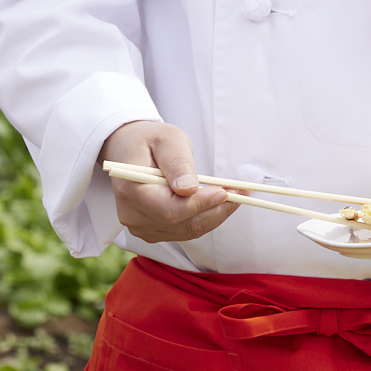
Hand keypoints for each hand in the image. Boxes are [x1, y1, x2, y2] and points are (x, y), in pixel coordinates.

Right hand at [101, 120, 234, 242]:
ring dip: (215, 215)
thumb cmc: (149, 140)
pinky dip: (205, 218)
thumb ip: (177, 163)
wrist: (129, 150)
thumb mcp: (166, 140)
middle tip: (241, 192)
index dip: (200, 204)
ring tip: (236, 194)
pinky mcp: (152, 231)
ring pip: (187, 230)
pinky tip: (219, 203)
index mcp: (131, 190)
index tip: (225, 192)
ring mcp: (140, 226)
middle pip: (181, 224)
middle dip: (216, 210)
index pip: (170, 210)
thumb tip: (189, 189)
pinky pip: (184, 231)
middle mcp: (132, 214)